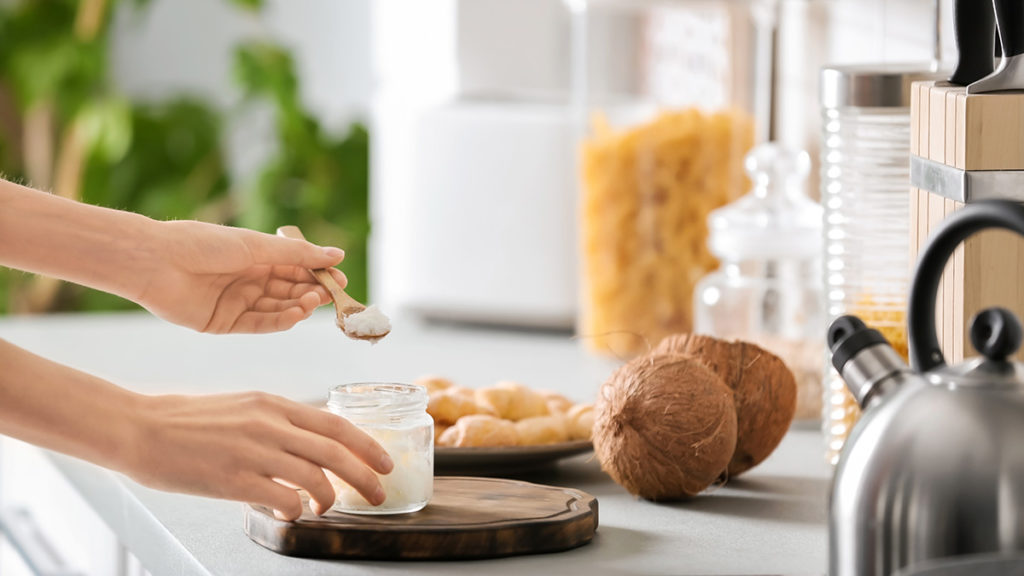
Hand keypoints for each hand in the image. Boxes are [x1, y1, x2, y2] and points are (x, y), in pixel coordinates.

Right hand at [126, 391, 392, 519]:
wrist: (141, 428)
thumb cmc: (189, 422)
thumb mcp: (243, 408)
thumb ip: (277, 423)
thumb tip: (309, 446)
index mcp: (273, 405)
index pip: (335, 423)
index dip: (366, 444)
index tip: (385, 460)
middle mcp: (269, 424)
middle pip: (335, 451)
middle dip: (364, 475)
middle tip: (378, 492)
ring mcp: (252, 451)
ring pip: (314, 477)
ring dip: (329, 498)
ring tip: (327, 508)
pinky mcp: (233, 479)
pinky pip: (282, 498)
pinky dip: (295, 510)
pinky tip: (290, 513)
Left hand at [139, 220, 346, 332]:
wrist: (155, 262)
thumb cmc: (202, 244)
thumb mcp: (256, 246)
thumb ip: (297, 255)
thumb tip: (336, 254)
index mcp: (254, 257)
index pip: (295, 268)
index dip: (318, 273)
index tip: (340, 278)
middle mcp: (247, 280)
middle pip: (289, 290)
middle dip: (312, 292)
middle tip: (332, 294)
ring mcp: (237, 302)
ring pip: (277, 308)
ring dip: (298, 306)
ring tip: (313, 301)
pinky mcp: (224, 323)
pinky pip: (259, 324)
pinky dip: (279, 321)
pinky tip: (295, 314)